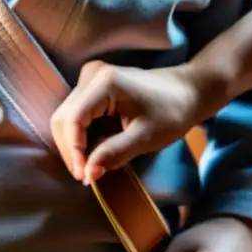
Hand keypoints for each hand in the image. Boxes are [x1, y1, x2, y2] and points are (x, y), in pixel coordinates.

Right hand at [50, 61, 211, 183]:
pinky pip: (76, 115)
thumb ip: (115, 153)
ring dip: (73, 146)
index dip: (74, 150)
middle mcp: (92, 75)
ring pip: (66, 118)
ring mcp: (90, 79)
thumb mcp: (146, 136)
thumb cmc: (172, 112)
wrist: (187, 92)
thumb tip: (89, 174)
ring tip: (89, 167)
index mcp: (105, 82)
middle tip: (86, 176)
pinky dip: (80, 137)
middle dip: (72, 150)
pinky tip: (93, 153)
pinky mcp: (92, 88)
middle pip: (64, 118)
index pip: (73, 119)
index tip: (84, 175)